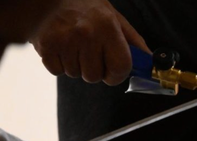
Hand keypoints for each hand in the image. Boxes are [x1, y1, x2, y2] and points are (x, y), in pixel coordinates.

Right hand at [31, 0, 149, 85]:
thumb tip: (150, 63)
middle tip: (89, 51)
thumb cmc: (88, 8)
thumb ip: (133, 42)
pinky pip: (57, 71)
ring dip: (76, 65)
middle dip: (94, 69)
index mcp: (108, 27)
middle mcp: (86, 33)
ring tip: (74, 45)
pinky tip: (61, 46)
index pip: (120, 68)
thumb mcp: (115, 19)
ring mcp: (64, 39)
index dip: (117, 75)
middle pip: (94, 76)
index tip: (112, 71)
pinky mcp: (46, 45)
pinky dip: (59, 63)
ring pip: (75, 74)